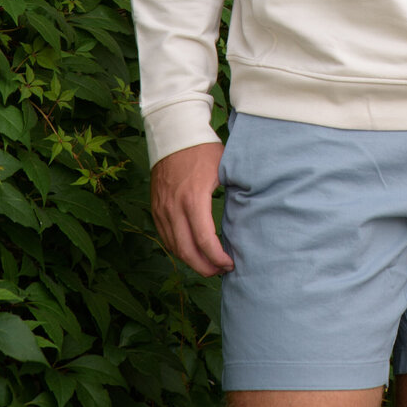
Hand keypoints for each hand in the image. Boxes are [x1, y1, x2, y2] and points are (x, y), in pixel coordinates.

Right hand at [150, 140, 233, 277]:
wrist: (175, 135)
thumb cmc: (203, 150)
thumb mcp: (224, 168)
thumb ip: (234, 192)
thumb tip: (250, 214)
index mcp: (193, 198)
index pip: (204, 240)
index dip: (217, 257)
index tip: (230, 263)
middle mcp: (174, 207)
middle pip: (186, 250)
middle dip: (205, 267)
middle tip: (220, 271)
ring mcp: (162, 209)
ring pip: (173, 247)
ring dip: (191, 261)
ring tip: (209, 266)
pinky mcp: (156, 208)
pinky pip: (165, 237)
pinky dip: (178, 249)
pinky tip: (192, 252)